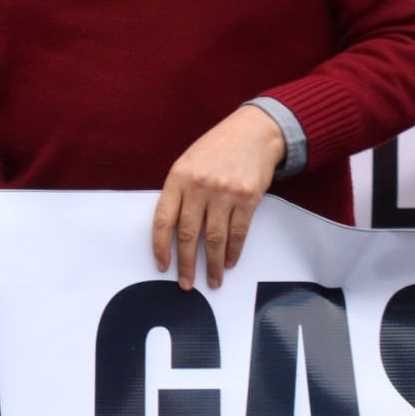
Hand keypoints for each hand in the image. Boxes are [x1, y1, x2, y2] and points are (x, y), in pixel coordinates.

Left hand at [151, 104, 285, 289]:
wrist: (254, 132)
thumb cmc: (217, 148)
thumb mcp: (188, 162)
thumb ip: (179, 192)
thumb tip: (172, 230)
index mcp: (178, 177)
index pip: (163, 219)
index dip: (160, 247)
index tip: (162, 266)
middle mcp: (199, 186)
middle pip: (188, 235)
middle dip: (186, 264)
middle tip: (186, 283)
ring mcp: (225, 193)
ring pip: (215, 239)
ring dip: (212, 265)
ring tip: (211, 281)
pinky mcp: (248, 199)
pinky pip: (238, 233)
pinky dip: (233, 251)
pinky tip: (228, 262)